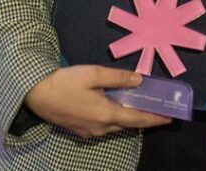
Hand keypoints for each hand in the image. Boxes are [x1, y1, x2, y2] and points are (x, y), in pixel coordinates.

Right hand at [25, 66, 171, 138]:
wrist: (36, 94)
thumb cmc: (65, 82)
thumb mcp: (94, 74)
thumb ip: (118, 78)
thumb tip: (139, 80)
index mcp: (106, 114)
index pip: (138, 119)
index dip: (155, 118)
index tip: (169, 116)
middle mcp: (100, 127)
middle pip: (128, 125)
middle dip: (145, 119)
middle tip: (158, 110)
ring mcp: (89, 131)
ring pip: (116, 127)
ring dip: (129, 119)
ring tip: (141, 109)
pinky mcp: (80, 130)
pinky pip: (104, 127)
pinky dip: (115, 119)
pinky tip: (116, 109)